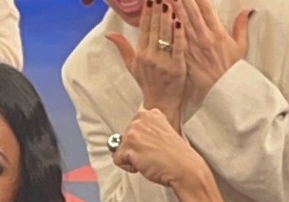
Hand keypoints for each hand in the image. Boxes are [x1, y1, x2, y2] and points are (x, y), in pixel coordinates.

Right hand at [106, 0, 186, 127]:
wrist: (161, 103)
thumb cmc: (147, 83)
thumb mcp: (132, 65)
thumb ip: (122, 47)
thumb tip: (108, 34)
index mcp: (140, 54)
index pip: (143, 27)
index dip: (147, 11)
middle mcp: (149, 56)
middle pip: (154, 27)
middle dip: (157, 8)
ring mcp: (163, 62)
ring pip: (165, 34)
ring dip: (168, 16)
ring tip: (170, 1)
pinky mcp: (177, 67)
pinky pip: (178, 47)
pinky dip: (179, 33)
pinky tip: (180, 20)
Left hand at [113, 108, 208, 188]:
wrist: (185, 168)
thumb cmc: (177, 156)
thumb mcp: (163, 133)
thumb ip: (146, 131)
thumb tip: (128, 139)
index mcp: (151, 113)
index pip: (132, 127)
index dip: (140, 142)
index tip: (152, 147)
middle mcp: (141, 119)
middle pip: (124, 137)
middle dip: (134, 149)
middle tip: (151, 154)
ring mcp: (134, 132)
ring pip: (119, 148)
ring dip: (132, 158)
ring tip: (148, 160)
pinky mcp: (129, 146)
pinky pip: (117, 159)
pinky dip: (128, 167)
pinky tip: (143, 165)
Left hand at [174, 0, 252, 102]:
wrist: (223, 89)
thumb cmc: (231, 69)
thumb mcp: (241, 47)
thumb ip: (241, 27)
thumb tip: (247, 10)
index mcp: (218, 33)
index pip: (207, 10)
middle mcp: (204, 38)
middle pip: (191, 13)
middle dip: (183, 0)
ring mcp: (193, 47)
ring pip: (181, 24)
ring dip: (174, 10)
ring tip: (166, 0)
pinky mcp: (185, 57)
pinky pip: (176, 41)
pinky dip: (169, 29)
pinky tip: (162, 19)